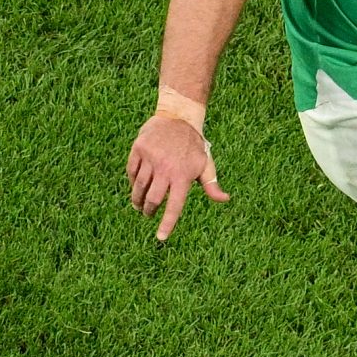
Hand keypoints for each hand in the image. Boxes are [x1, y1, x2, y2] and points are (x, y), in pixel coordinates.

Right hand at [127, 114, 227, 240]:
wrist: (178, 118)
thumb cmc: (194, 146)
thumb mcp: (206, 164)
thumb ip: (212, 185)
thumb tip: (225, 199)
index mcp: (183, 176)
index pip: (175, 206)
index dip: (167, 223)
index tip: (161, 238)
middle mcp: (166, 169)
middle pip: (152, 199)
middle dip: (149, 211)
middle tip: (148, 215)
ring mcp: (150, 159)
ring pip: (139, 187)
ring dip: (137, 200)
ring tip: (139, 206)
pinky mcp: (138, 150)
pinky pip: (131, 172)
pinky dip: (132, 182)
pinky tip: (135, 186)